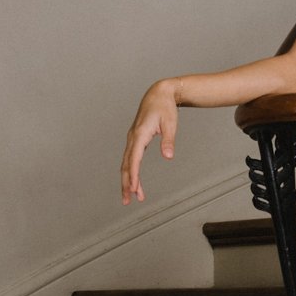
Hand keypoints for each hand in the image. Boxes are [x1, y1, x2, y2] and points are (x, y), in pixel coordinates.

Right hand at [121, 79, 177, 204]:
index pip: (134, 159)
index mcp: (140, 134)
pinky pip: (130, 159)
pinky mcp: (135, 140)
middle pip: (125, 165)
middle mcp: (132, 138)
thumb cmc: (165, 108)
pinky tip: (136, 182)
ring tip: (133, 197)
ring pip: (126, 163)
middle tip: (127, 201)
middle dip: (126, 183)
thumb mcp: (170, 123)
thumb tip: (168, 157)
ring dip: (128, 180)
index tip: (133, 189)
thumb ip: (169, 141)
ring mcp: (132, 139)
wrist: (159, 93)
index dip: (133, 175)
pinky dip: (131, 171)